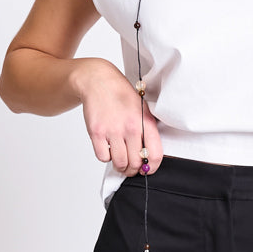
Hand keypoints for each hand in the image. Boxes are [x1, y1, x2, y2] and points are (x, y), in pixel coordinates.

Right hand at [77, 60, 163, 176]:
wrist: (99, 81)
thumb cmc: (122, 96)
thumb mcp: (143, 109)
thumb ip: (148, 131)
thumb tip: (149, 157)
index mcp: (145, 123)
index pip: (155, 155)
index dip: (152, 168)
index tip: (147, 170)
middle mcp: (131, 128)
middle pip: (136, 163)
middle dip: (133, 169)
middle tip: (130, 167)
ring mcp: (113, 130)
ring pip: (120, 163)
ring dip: (119, 166)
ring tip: (119, 160)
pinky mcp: (97, 132)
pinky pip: (103, 157)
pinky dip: (105, 157)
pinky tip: (107, 147)